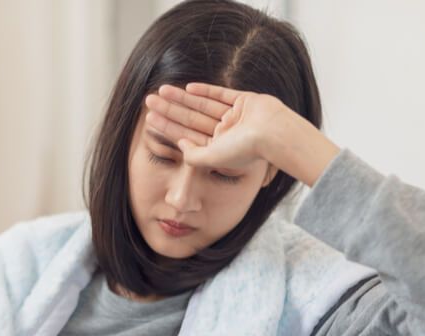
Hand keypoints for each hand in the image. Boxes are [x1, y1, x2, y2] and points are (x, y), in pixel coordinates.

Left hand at [145, 82, 340, 186]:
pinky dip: (206, 91)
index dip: (168, 128)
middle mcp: (226, 133)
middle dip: (170, 110)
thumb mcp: (213, 158)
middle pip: (192, 119)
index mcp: (219, 149)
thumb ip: (194, 156)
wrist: (275, 134)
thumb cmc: (246, 150)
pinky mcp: (245, 101)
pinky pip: (222, 95)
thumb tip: (180, 145)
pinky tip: (188, 88)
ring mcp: (236, 117)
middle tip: (149, 101)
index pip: (187, 136)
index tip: (150, 120)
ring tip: (161, 91)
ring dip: (182, 98)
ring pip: (203, 106)